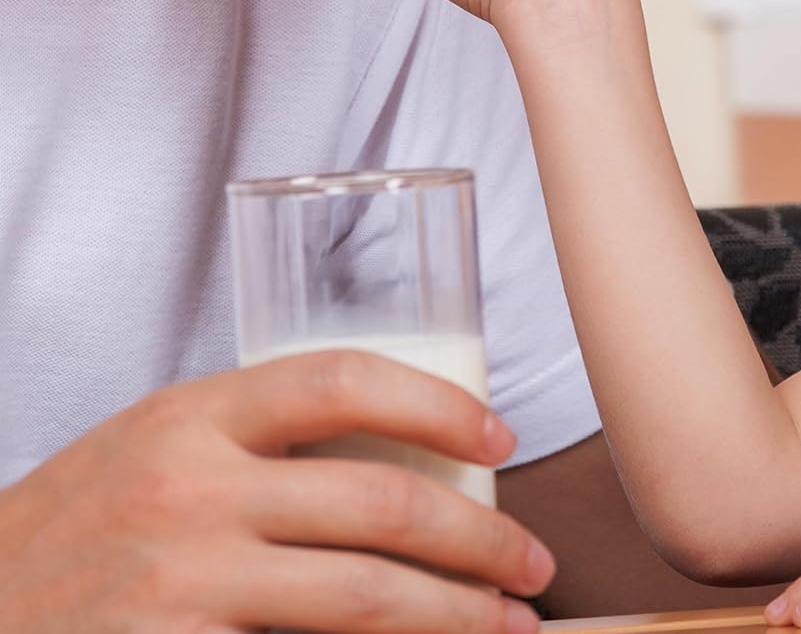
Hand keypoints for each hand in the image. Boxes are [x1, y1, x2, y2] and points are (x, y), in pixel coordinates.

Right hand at [0, 350, 554, 633]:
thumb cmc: (79, 526)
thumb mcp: (157, 445)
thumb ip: (259, 436)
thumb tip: (404, 449)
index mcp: (195, 415)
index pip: (347, 379)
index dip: (442, 404)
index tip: (501, 439)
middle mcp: (190, 492)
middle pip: (379, 503)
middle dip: (481, 540)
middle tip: (533, 564)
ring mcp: (180, 584)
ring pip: (363, 597)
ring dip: (457, 616)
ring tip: (509, 624)